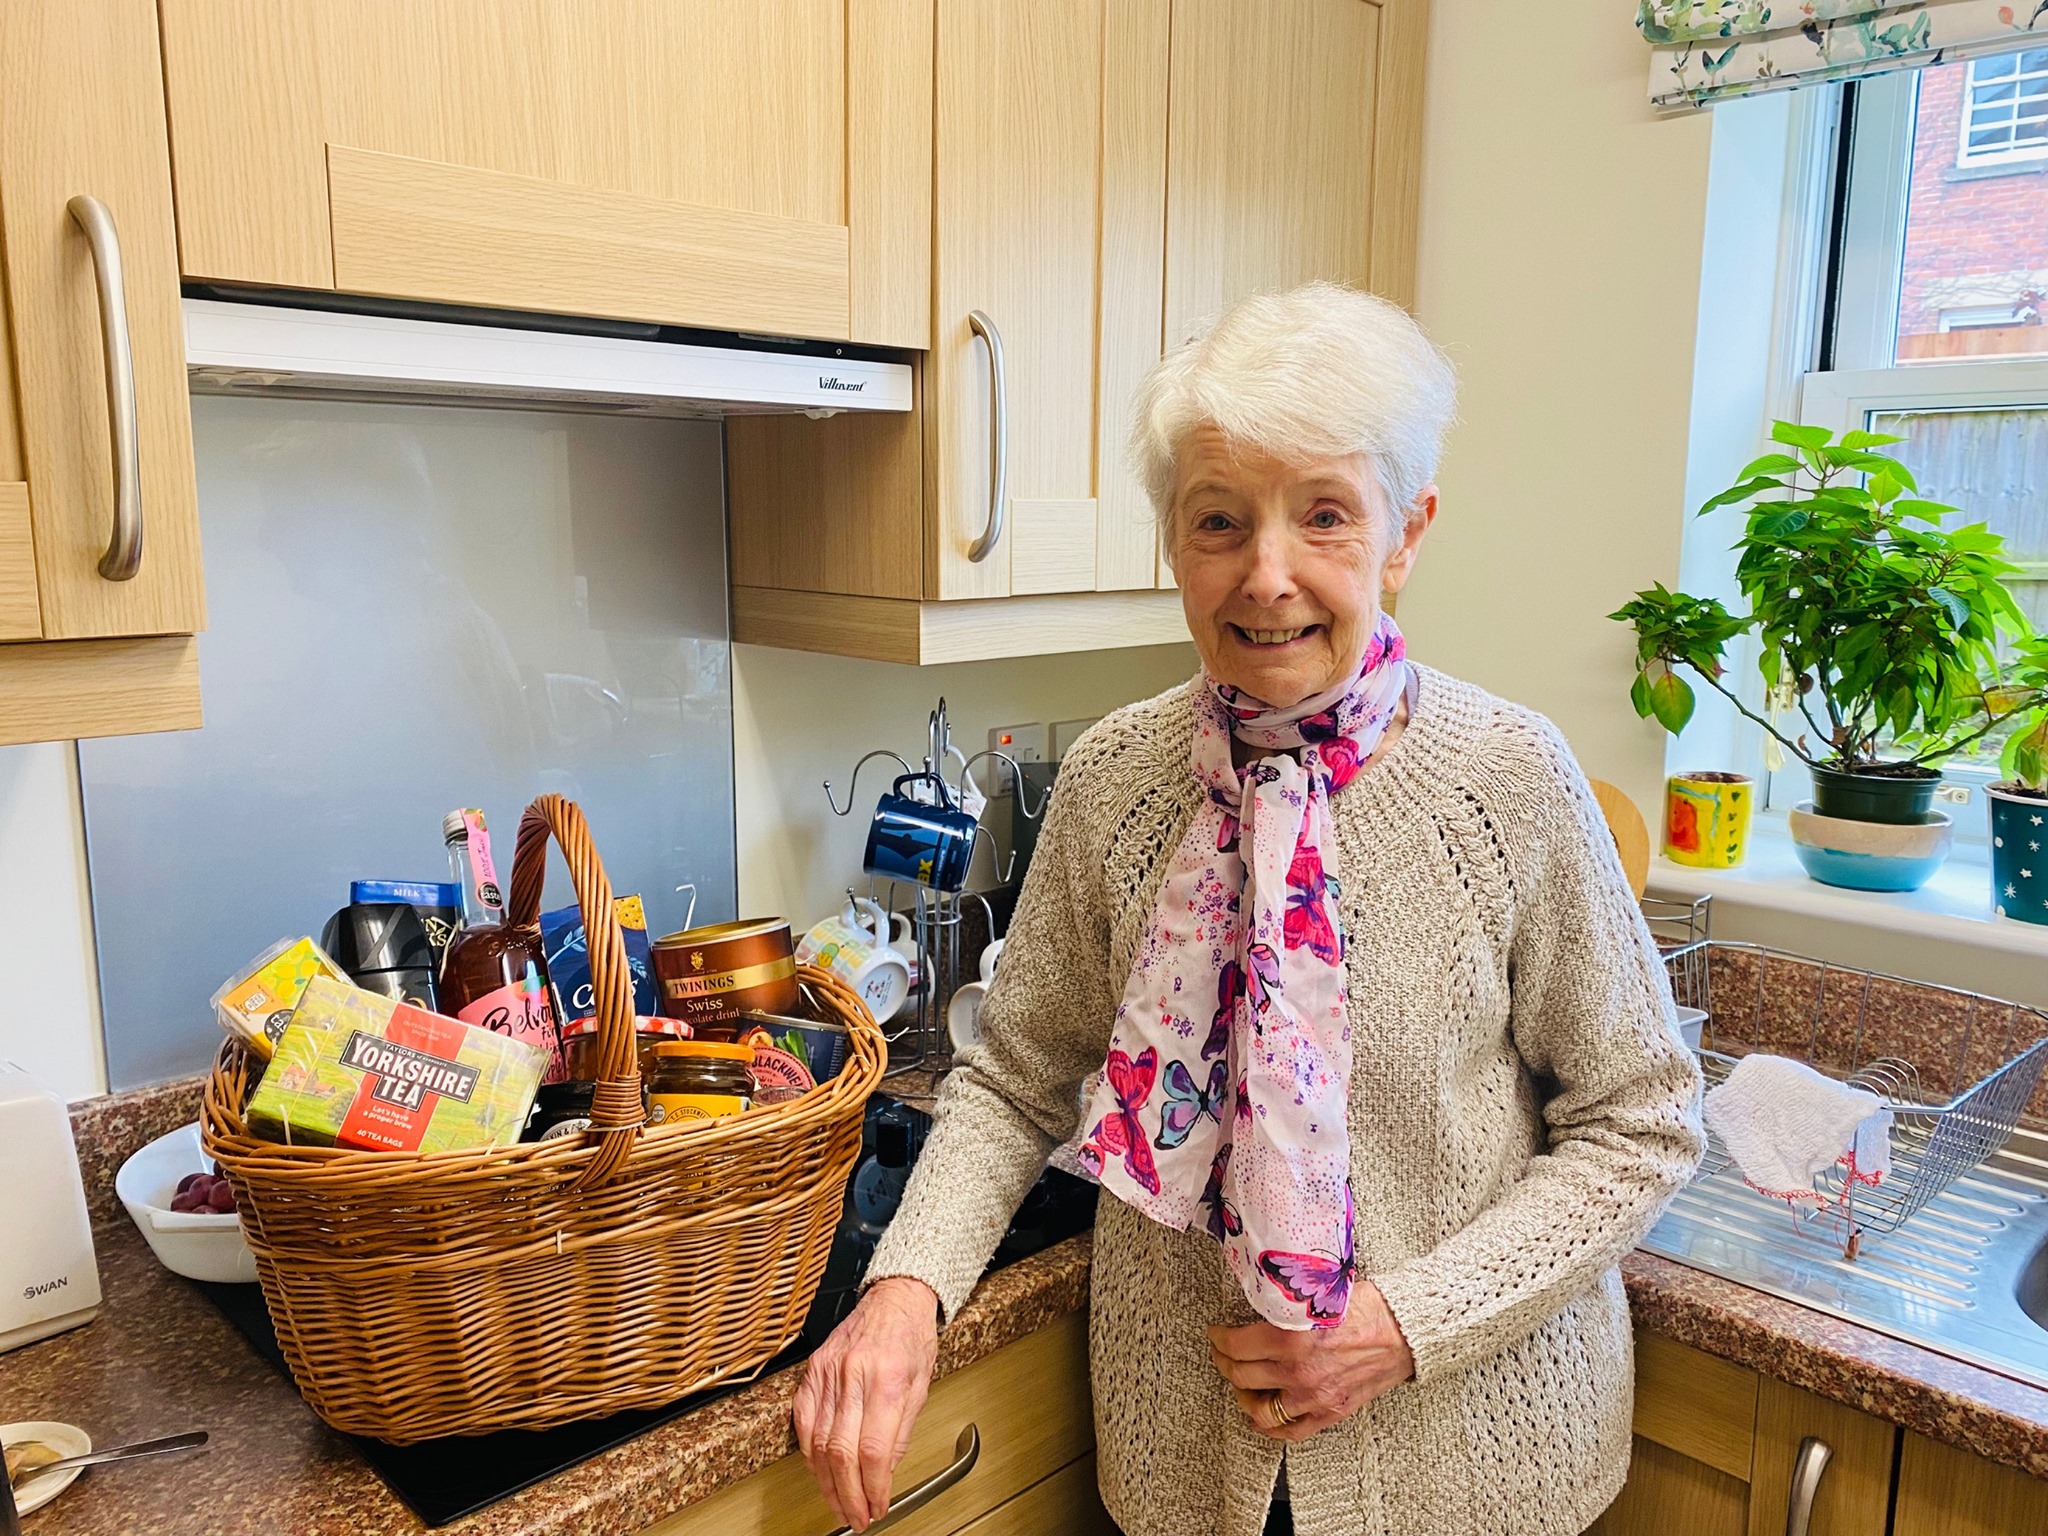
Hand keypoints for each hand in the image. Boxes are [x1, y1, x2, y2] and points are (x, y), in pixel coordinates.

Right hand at [793, 1276, 941, 1530]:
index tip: (878, 1506)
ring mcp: (829, 1372)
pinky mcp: (813, 1370)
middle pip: (842, 1452)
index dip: (873, 1487)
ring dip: (827, 1482)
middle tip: (856, 1516)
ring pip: (819, 1442)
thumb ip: (900, 1432)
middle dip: (848, 1494)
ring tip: (838, 1502)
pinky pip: (804, 1420)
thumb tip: (884, 1472)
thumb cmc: (911, 1336)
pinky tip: (819, 1470)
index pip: (874, 1449)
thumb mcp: (921, 1386)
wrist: (894, 1297)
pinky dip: (810, 1452)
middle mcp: (854, 1374)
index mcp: (887, 1378)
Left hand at [1207, 1280, 1414, 1441]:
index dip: (1218, 1340)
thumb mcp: (1318, 1295)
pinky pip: (1290, 1432)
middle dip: (1225, 1363)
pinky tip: (1260, 1416)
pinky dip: (1269, 1427)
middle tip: (1222, 1354)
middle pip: (1241, 1376)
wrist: (1406, 1331)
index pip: (1236, 1346)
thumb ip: (1286, 1305)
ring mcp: (1314, 1397)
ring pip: (1259, 1409)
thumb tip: (1258, 1301)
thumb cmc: (1367, 1306)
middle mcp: (1298, 1371)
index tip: (1216, 1334)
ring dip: (1243, 1396)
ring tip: (1240, 1384)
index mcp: (1291, 1337)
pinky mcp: (1330, 1412)